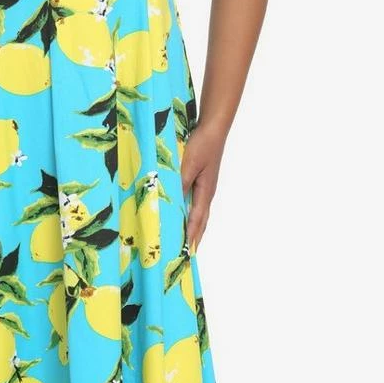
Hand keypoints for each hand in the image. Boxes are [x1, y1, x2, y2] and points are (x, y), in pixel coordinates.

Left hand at [181, 121, 227, 250]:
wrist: (213, 128)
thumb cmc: (203, 145)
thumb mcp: (188, 164)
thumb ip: (180, 182)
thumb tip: (171, 201)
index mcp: (205, 192)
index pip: (197, 220)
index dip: (191, 237)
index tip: (186, 253)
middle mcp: (206, 192)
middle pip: (200, 221)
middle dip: (193, 237)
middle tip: (186, 255)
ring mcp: (204, 186)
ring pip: (197, 212)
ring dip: (191, 227)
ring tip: (183, 241)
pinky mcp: (199, 179)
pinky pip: (192, 201)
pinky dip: (187, 212)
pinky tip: (179, 213)